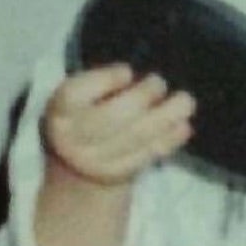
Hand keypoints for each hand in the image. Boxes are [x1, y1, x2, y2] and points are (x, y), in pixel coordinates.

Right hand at [40, 64, 195, 188]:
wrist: (77, 163)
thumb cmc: (85, 113)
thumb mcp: (81, 95)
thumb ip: (102, 85)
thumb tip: (138, 78)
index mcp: (60, 111)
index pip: (75, 95)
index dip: (103, 81)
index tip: (127, 70)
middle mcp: (73, 138)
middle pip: (109, 118)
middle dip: (141, 98)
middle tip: (159, 82)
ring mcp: (96, 161)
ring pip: (134, 138)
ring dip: (164, 118)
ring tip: (185, 101)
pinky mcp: (118, 174)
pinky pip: (147, 155)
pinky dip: (169, 140)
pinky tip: (184, 126)